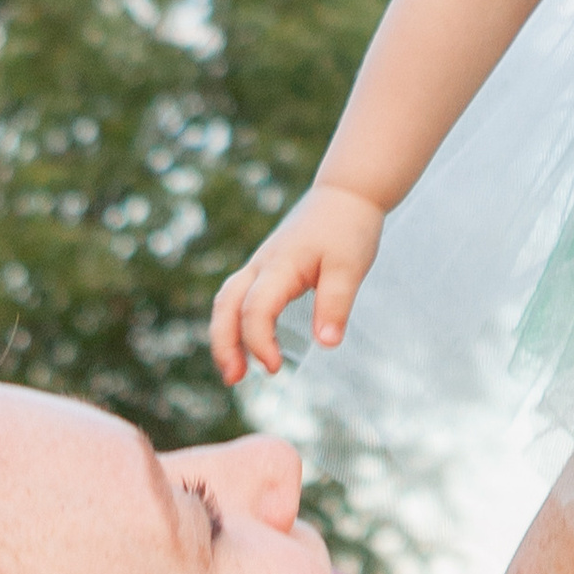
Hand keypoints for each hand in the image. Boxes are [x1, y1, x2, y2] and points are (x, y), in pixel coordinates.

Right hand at [210, 183, 385, 381]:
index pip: (255, 309)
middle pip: (225, 305)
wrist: (346, 194)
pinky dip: (235, 323)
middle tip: (234, 379)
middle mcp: (262, 265)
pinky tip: (248, 346)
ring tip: (235, 372)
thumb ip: (336, 304)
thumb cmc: (348, 229)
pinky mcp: (266, 269)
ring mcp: (260, 265)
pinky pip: (239, 298)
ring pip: (226, 301)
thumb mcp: (350, 267)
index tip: (275, 368)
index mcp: (280, 265)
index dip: (259, 341)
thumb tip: (326, 344)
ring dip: (224, 336)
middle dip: (223, 343)